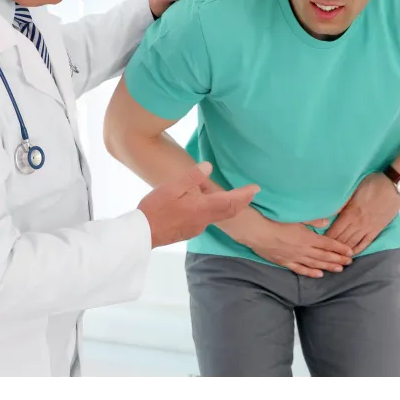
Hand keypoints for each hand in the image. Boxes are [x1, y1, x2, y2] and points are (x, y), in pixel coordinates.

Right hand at [138, 162, 258, 247]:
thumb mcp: (173, 187)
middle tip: (251, 193)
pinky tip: (205, 204)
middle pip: (229, 212)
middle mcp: (203, 220)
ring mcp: (197, 227)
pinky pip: (207, 219)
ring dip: (227, 206)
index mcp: (202, 208)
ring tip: (231, 195)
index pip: (230, 201)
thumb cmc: (156, 208)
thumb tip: (209, 166)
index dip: (245, 195)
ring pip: (218, 216)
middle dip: (242, 202)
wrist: (142, 233)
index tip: (256, 188)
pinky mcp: (189, 231)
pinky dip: (214, 210)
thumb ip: (192, 177)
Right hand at [223, 207, 353, 277]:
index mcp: (308, 237)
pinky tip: (319, 274)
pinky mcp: (285, 262)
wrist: (258, 232)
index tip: (350, 251)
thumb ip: (312, 220)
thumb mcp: (296, 217)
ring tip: (339, 269)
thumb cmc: (275, 221)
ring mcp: (295, 257)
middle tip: (350, 262)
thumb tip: (326, 221)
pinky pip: (301, 269)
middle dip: (338, 259)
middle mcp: (304, 249)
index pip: (328, 244)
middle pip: (324, 255)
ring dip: (328, 266)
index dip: (340, 248)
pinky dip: (311, 272)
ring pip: (315, 264)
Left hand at [325, 172, 399, 254]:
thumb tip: (330, 211)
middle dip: (332, 247)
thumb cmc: (373, 183)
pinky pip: (366, 242)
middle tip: (324, 253)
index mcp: (350, 213)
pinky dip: (358, 249)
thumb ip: (342, 202)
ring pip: (353, 243)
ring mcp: (368, 228)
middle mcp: (358, 223)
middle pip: (342, 239)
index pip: (334, 230)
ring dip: (344, 251)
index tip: (318, 243)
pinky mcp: (377, 229)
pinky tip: (353, 253)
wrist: (394, 187)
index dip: (326, 238)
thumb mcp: (353, 190)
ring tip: (335, 257)